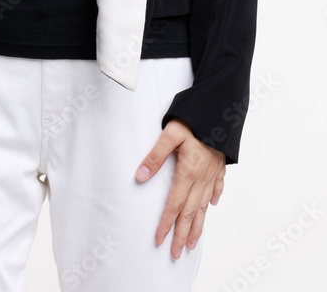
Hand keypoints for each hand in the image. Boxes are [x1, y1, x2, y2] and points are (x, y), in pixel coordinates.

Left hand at [134, 117, 225, 259]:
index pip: (174, 204)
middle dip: (181, 234)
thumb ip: (155, 155)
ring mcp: (213, 172)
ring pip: (204, 205)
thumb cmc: (194, 118)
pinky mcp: (220, 165)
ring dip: (198, 226)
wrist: (221, 107)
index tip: (159, 239)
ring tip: (192, 243)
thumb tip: (140, 176)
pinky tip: (211, 206)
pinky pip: (217, 187)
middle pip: (190, 212)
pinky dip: (213, 199)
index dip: (166, 223)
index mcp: (188, 170)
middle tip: (175, 253)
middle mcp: (202, 176)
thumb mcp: (170, 133)